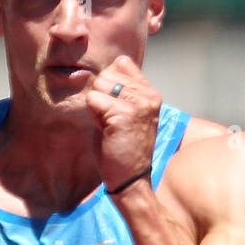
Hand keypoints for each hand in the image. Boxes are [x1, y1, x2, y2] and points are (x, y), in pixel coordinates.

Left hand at [84, 55, 161, 191]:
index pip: (122, 63)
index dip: (109, 84)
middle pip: (107, 73)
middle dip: (101, 97)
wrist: (131, 180)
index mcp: (151, 94)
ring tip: (110, 127)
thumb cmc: (123, 149)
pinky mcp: (124, 114)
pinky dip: (94, 116)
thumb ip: (120, 92)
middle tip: (112, 123)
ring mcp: (138, 103)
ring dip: (97, 107)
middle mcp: (148, 95)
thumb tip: (101, 74)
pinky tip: (107, 132)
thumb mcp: (127, 114)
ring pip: (99, 85)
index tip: (116, 110)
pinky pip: (93, 100)